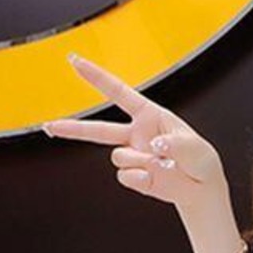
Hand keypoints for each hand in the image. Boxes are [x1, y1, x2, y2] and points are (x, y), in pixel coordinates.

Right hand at [42, 53, 225, 212]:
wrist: (202, 190)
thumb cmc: (200, 160)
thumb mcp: (194, 146)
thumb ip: (175, 144)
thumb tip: (154, 148)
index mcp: (150, 115)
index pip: (119, 92)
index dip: (96, 77)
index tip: (74, 61)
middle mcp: (137, 135)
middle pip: (98, 130)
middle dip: (72, 128)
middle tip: (50, 126)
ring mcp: (134, 156)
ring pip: (119, 157)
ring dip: (141, 162)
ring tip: (164, 166)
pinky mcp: (134, 177)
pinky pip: (127, 177)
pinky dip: (142, 179)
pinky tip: (157, 179)